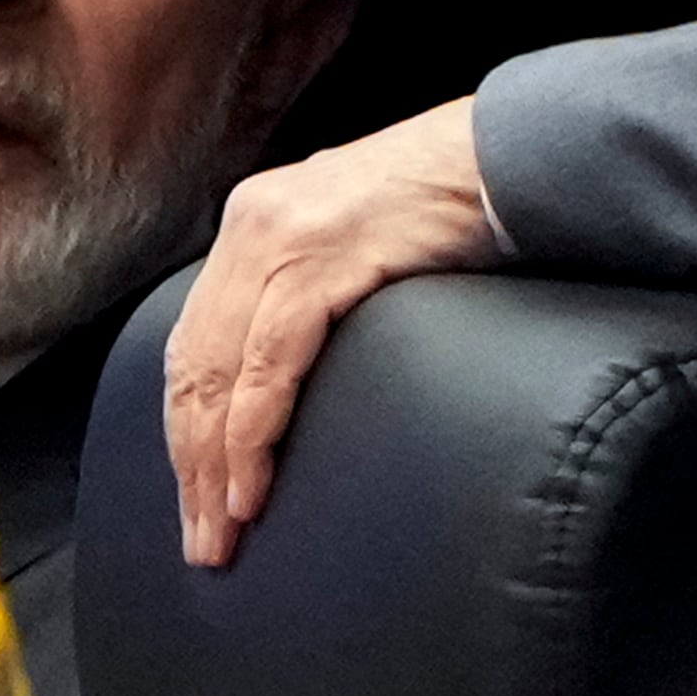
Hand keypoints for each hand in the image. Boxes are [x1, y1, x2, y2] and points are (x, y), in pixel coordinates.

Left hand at [162, 97, 502, 569]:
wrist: (510, 154)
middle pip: (193, 367)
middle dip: (190, 464)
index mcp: (252, 224)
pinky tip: (250, 488)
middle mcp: (250, 225)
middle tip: (201, 541)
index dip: (186, 428)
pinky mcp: (324, 259)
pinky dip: (252, 435)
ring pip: (219, 375)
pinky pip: (268, 366)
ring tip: (219, 533)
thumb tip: (290, 375)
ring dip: (214, 467)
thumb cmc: (451, 206)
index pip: (193, 344)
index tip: (193, 496)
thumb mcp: (357, 242)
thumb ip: (312, 291)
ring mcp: (281, 239)